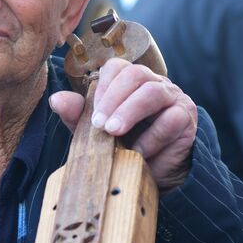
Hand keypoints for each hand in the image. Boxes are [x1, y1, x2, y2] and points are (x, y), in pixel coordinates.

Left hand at [49, 58, 198, 192]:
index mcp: (131, 82)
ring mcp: (173, 98)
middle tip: (99, 125)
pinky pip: (170, 120)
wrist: (153, 174)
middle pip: (135, 74)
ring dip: (129, 111)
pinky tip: (138, 152)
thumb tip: (56, 99)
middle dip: (113, 99)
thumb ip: (78, 115)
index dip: (102, 87)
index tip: (92, 115)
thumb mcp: (96, 133)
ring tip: (114, 132)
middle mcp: (154, 83)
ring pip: (152, 92)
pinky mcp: (186, 118)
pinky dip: (151, 137)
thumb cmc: (125, 146)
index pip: (117, 67)